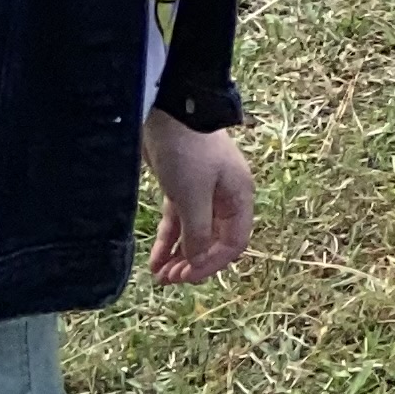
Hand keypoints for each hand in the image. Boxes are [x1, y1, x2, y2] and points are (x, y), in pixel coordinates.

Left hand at [135, 123, 246, 282]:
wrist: (170, 113)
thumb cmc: (188, 153)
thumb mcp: (193, 196)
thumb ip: (198, 231)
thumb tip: (198, 260)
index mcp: (239, 199)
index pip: (233, 243)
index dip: (212, 263)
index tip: (187, 277)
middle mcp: (225, 199)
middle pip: (214, 241)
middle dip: (193, 263)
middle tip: (169, 280)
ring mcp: (203, 194)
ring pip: (193, 233)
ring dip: (178, 255)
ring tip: (159, 276)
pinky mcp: (181, 188)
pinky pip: (178, 221)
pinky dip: (168, 240)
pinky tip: (155, 258)